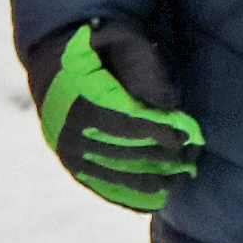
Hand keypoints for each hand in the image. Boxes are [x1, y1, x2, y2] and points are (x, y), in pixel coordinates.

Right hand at [35, 21, 201, 212]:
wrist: (53, 69)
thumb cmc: (98, 52)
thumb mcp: (119, 41)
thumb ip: (143, 66)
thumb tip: (167, 106)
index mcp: (79, 95)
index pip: (126, 122)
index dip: (159, 132)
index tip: (184, 136)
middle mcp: (69, 128)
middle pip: (124, 152)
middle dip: (161, 158)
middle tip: (189, 161)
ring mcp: (68, 151)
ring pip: (115, 175)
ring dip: (150, 182)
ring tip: (178, 181)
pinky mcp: (72, 166)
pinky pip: (101, 188)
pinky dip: (129, 197)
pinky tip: (155, 201)